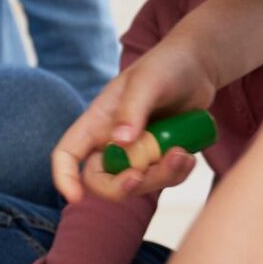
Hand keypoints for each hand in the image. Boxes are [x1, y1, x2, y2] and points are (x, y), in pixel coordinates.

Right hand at [52, 39, 214, 204]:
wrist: (198, 67)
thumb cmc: (165, 66)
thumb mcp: (147, 82)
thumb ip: (133, 110)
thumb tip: (120, 143)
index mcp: (96, 122)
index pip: (67, 154)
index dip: (65, 177)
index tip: (76, 197)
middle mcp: (111, 141)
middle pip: (101, 181)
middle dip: (120, 186)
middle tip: (141, 176)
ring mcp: (137, 152)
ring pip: (137, 184)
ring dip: (159, 177)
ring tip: (183, 155)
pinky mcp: (160, 158)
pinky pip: (162, 179)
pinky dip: (176, 174)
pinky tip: (189, 156)